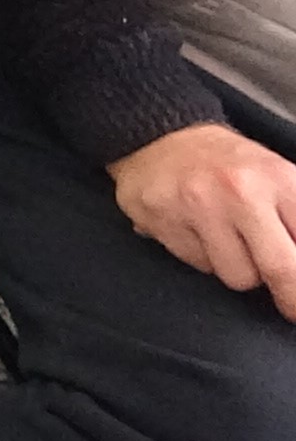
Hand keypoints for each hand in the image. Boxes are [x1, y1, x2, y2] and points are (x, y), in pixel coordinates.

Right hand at [111, 121, 295, 319]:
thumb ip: (295, 219)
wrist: (159, 134)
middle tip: (290, 306)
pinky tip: (196, 231)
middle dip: (291, 297)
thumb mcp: (278, 179)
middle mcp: (241, 191)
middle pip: (282, 270)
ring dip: (238, 268)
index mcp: (280, 179)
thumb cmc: (228, 164)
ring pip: (238, 277)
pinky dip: (202, 256)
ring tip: (228, 240)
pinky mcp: (161, 218)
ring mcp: (198, 205)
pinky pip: (199, 266)